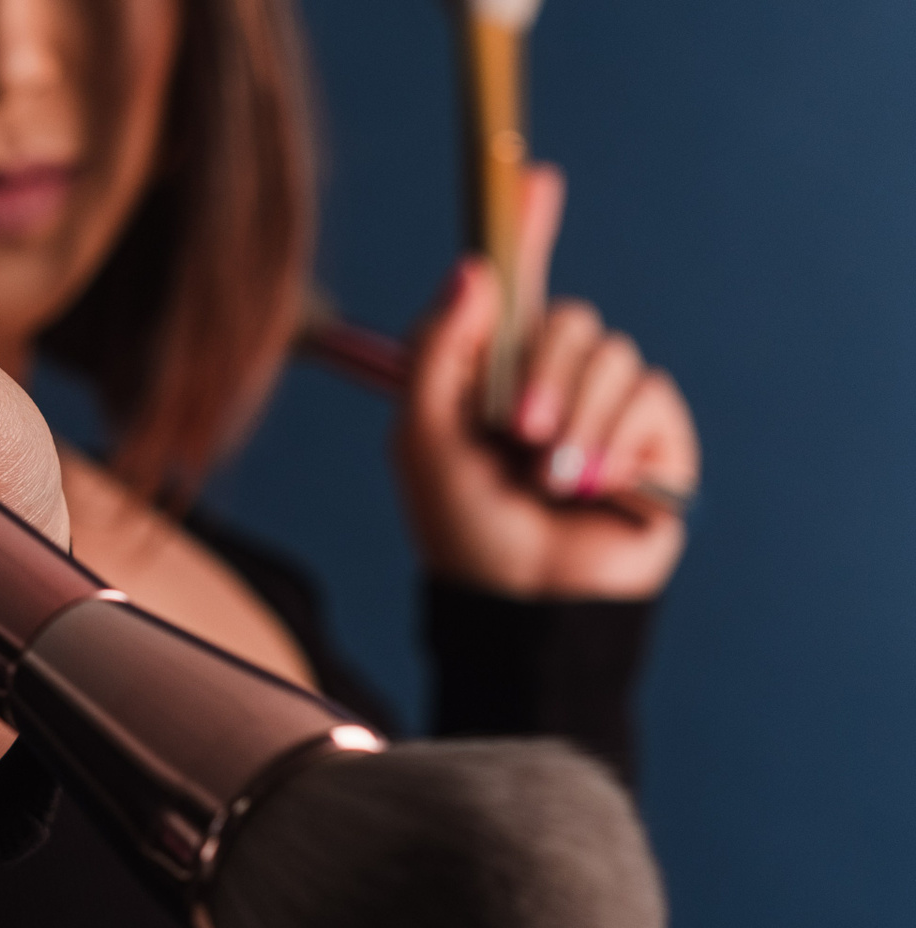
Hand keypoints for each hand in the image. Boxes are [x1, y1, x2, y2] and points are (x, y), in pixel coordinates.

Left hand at [392, 165, 699, 598]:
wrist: (519, 602)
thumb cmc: (462, 530)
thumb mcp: (424, 438)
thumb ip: (438, 352)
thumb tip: (472, 268)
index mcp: (492, 373)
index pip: (516, 285)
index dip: (527, 228)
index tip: (532, 176)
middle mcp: (552, 380)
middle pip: (566, 316)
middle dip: (541, 369)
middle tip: (518, 432)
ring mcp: (605, 406)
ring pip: (609, 352)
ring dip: (574, 415)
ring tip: (549, 477)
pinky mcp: (652, 437)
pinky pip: (646, 394)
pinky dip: (613, 439)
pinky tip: (591, 486)